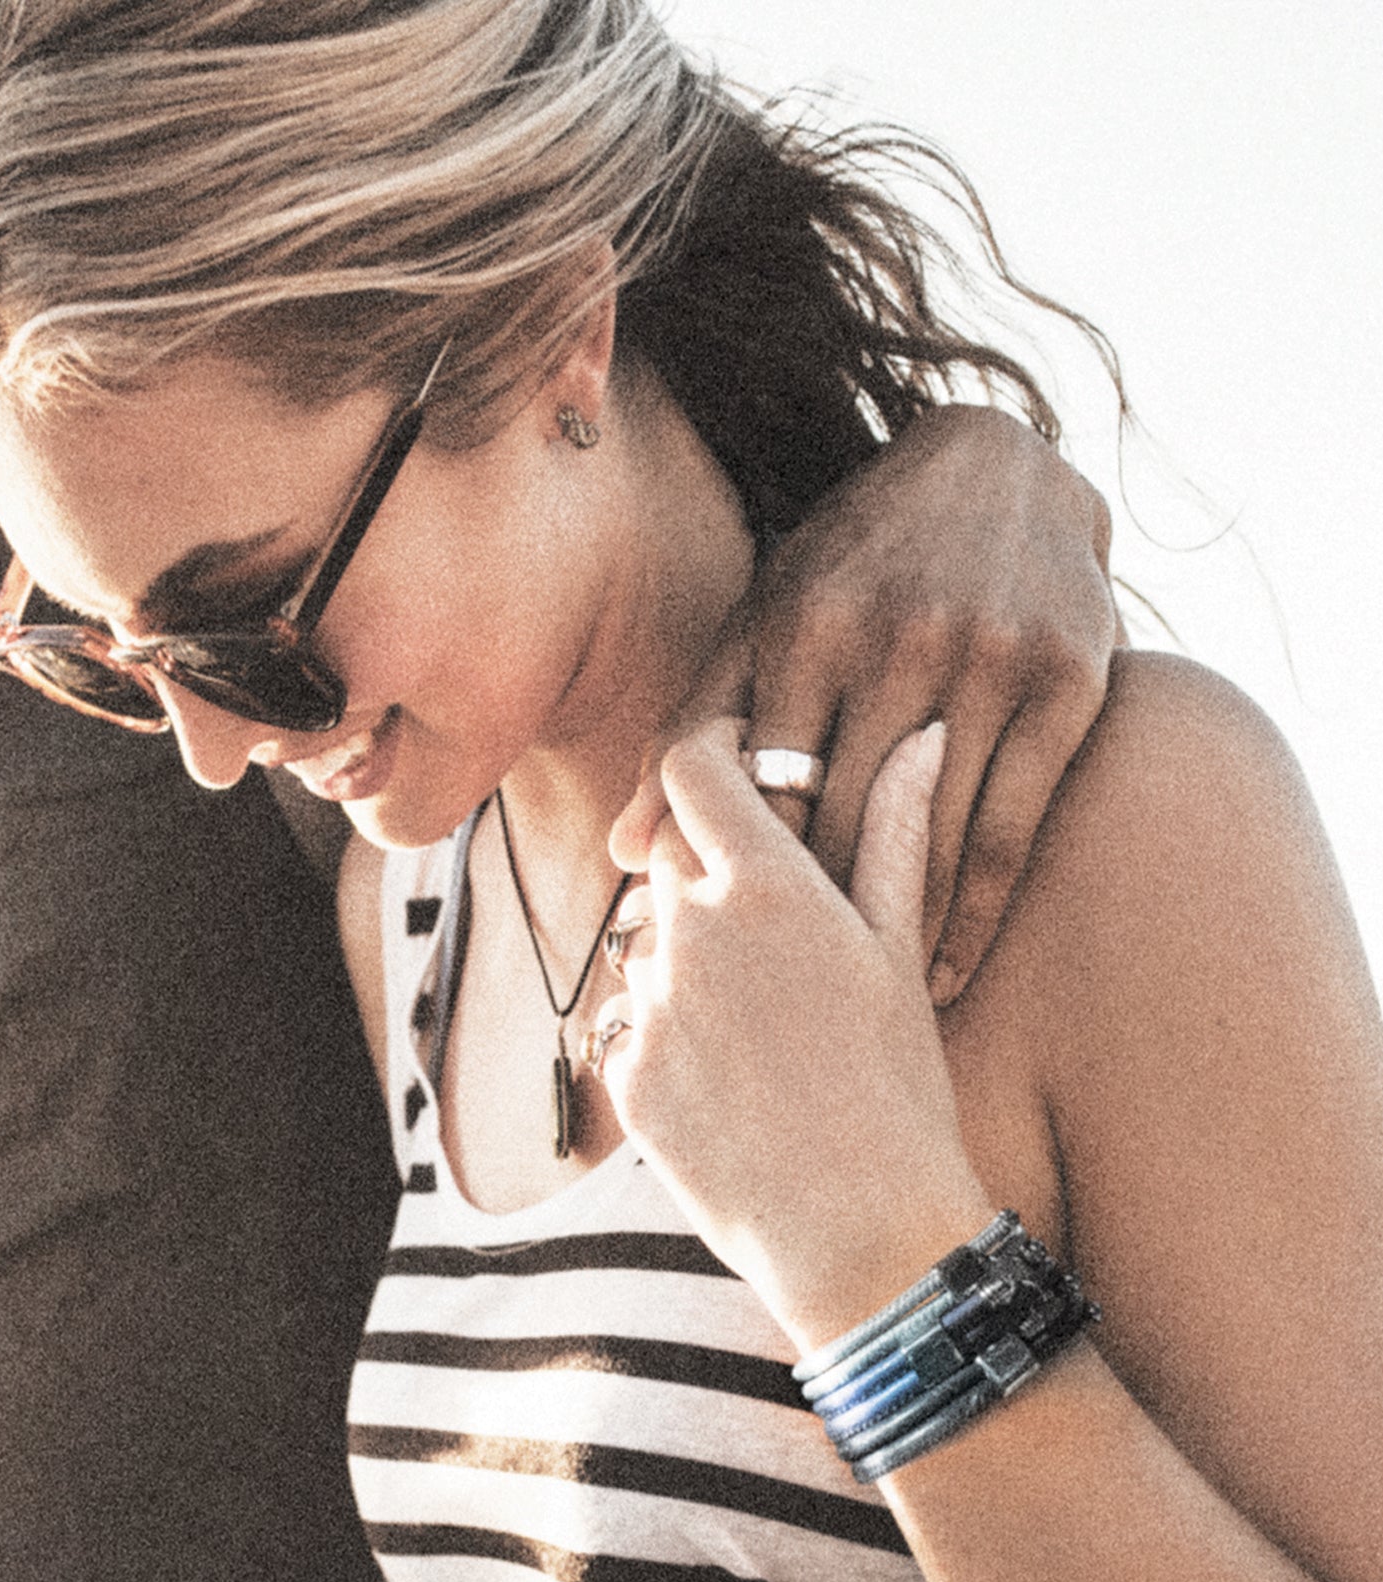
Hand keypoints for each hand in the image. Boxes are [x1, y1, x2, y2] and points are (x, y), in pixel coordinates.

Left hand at [601, 720, 992, 1347]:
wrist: (859, 1232)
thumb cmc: (899, 1089)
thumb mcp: (899, 954)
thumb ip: (894, 833)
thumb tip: (924, 735)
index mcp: (766, 885)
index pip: (693, 767)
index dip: (705, 755)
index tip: (728, 766)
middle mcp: (691, 930)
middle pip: (662, 854)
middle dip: (700, 872)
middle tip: (763, 929)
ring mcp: (649, 1003)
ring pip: (642, 943)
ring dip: (682, 960)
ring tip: (761, 1028)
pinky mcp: (624, 1072)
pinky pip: (628, 1023)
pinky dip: (666, 1037)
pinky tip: (732, 1083)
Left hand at [744, 405, 1116, 1001]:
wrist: (998, 468)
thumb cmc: (849, 569)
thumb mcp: (761, 628)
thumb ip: (693, 738)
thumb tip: (622, 855)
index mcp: (806, 625)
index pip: (761, 793)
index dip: (740, 882)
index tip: (728, 951)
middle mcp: (898, 634)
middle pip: (842, 824)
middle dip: (812, 921)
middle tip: (784, 1002)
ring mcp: (990, 655)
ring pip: (929, 839)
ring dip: (895, 937)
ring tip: (857, 1004)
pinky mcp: (1068, 681)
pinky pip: (1010, 832)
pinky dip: (975, 918)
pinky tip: (946, 975)